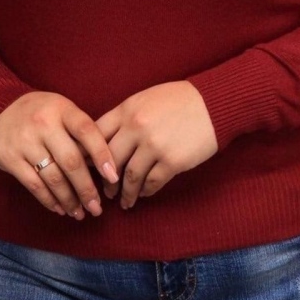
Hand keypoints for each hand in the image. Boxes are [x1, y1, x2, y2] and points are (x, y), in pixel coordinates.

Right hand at [0, 91, 118, 219]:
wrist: (1, 109)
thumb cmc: (43, 112)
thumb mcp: (63, 110)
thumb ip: (80, 132)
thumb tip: (105, 166)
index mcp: (62, 109)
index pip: (87, 131)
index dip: (102, 154)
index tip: (113, 178)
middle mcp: (44, 124)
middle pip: (71, 161)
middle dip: (86, 189)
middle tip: (97, 208)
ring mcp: (25, 141)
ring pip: (53, 177)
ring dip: (69, 200)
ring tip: (80, 213)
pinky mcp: (10, 158)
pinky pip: (34, 185)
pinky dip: (49, 200)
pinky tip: (60, 209)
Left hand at [95, 81, 217, 208]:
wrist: (213, 103)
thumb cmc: (179, 99)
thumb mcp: (146, 99)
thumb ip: (126, 117)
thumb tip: (106, 141)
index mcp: (128, 109)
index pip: (97, 134)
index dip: (89, 154)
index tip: (87, 168)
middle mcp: (137, 127)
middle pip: (110, 160)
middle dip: (105, 180)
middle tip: (105, 191)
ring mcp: (154, 145)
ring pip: (130, 177)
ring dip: (125, 192)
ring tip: (124, 201)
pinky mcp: (172, 161)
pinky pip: (152, 183)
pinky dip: (146, 191)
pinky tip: (144, 194)